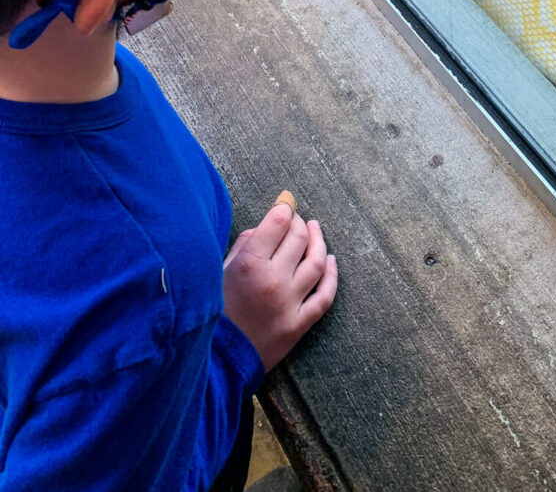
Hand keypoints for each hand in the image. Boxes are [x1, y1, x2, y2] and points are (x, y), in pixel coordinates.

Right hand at [222, 202, 337, 371]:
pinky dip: (332, 276)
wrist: (215, 361)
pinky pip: (324, 296)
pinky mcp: (298, 326)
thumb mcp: (220, 271)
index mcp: (249, 264)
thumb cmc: (214, 310)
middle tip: (297, 220)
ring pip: (317, 263)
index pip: (278, 222)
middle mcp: (272, 280)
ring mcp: (289, 304)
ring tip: (316, 231)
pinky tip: (331, 262)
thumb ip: (245, 243)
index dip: (284, 207)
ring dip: (319, 242)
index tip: (286, 203)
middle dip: (300, 223)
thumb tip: (268, 224)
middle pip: (299, 238)